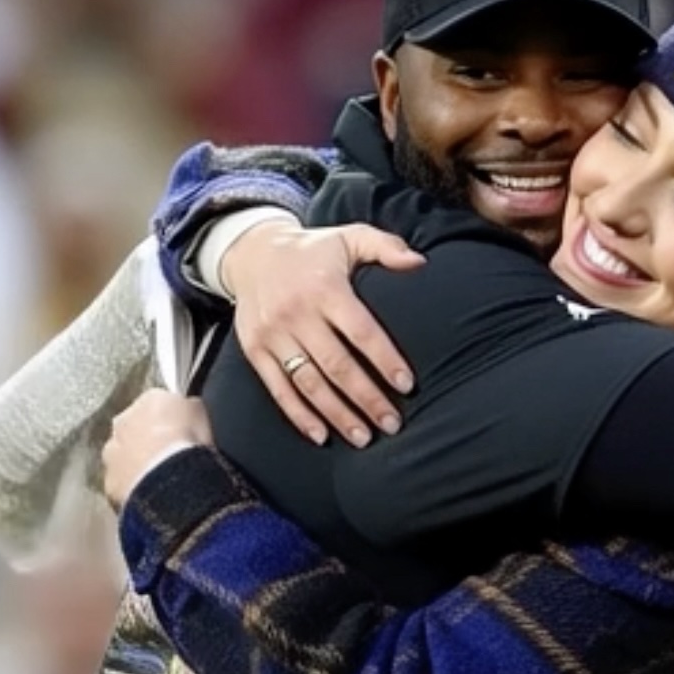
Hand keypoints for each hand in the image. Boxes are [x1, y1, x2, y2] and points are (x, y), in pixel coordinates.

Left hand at [103, 389, 212, 508]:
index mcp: (147, 399)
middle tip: (169, 453)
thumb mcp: (199, 410)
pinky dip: (134, 485)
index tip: (182, 430)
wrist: (170, 476)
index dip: (170, 418)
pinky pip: (122, 481)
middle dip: (148, 438)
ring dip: (137, 461)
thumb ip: (188, 406)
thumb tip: (187, 408)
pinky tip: (152, 491)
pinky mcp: (111, 481)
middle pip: (135, 427)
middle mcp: (122, 421)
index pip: (157, 403)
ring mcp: (112, 452)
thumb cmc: (187, 438)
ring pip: (124, 454)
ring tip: (160, 475)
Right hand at [224, 219, 424, 447]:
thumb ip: (385, 247)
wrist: (252, 253)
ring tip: (364, 437)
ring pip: (309, 383)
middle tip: (393, 424)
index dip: (385, 359)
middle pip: (336, 365)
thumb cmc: (314, 251)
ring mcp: (273, 334)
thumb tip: (420, 263)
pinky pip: (278, 389)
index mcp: (325, 288)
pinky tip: (321, 435)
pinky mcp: (255, 350)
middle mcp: (296, 313)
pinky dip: (299, 415)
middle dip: (366, 398)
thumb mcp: (349, 237)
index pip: (360, 331)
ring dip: (337, 414)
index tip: (407, 384)